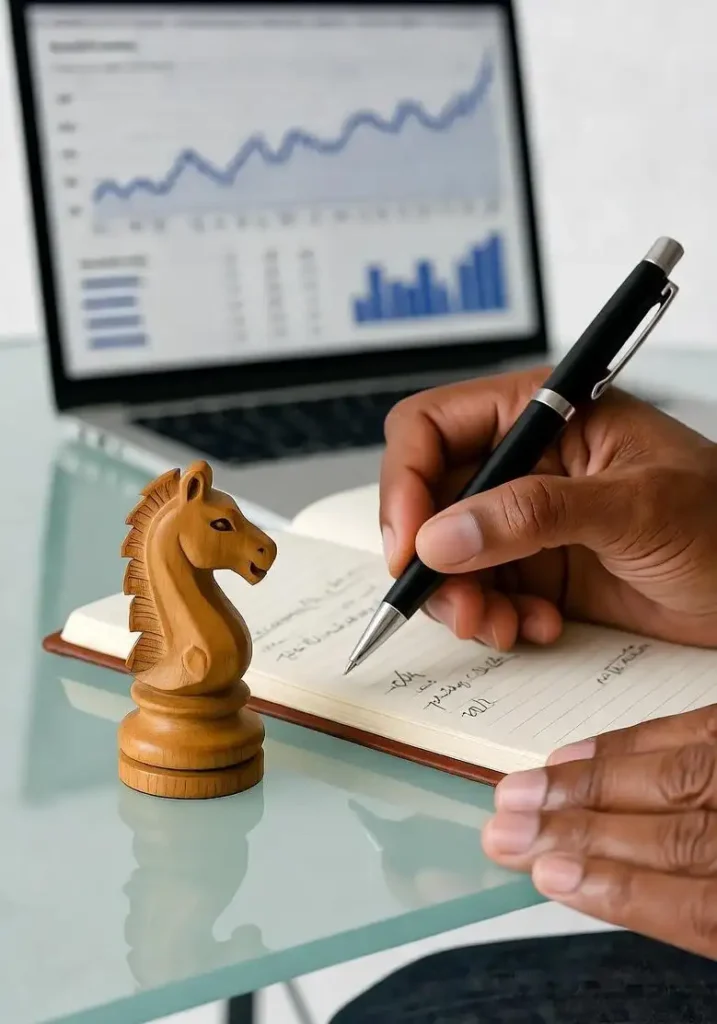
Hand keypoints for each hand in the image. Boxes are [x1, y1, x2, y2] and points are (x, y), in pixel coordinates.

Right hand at [379, 366, 716, 649]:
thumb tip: (442, 535)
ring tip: (501, 626)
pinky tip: (538, 628)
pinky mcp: (537, 570)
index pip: (431, 427)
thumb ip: (536, 514)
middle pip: (428, 499)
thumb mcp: (635, 508)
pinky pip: (482, 594)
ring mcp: (526, 520)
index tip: (409, 545)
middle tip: (456, 605)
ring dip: (461, 599)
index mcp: (542, 415)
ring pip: (447, 556)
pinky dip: (495, 619)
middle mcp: (523, 463)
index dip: (404, 482)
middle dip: (432, 558)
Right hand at [481, 707, 716, 958]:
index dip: (623, 892)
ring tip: (519, 792)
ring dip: (584, 785)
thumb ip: (689, 910)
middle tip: (505, 830)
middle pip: (679, 839)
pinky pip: (693, 727)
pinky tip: (574, 751)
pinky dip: (628, 741)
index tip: (546, 876)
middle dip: (580, 833)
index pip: (700, 909)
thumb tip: (585, 884)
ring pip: (676, 778)